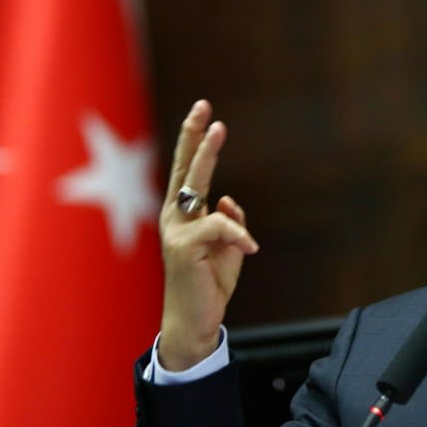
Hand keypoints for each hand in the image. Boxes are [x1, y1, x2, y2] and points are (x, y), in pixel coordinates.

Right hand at [157, 100, 258, 370]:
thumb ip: (229, 223)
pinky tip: (250, 249)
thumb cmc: (209, 283)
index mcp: (185, 215)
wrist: (196, 320)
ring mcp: (176, 231)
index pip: (189, 172)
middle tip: (203, 106)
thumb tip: (228, 200)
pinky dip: (238, 236)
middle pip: (184, 168)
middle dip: (193, 135)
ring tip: (218, 128)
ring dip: (207, 154)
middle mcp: (175, 217)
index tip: (205, 114)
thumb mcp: (228, 248)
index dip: (196, 142)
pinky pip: (219, 227)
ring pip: (195, 184)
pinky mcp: (183, 247)